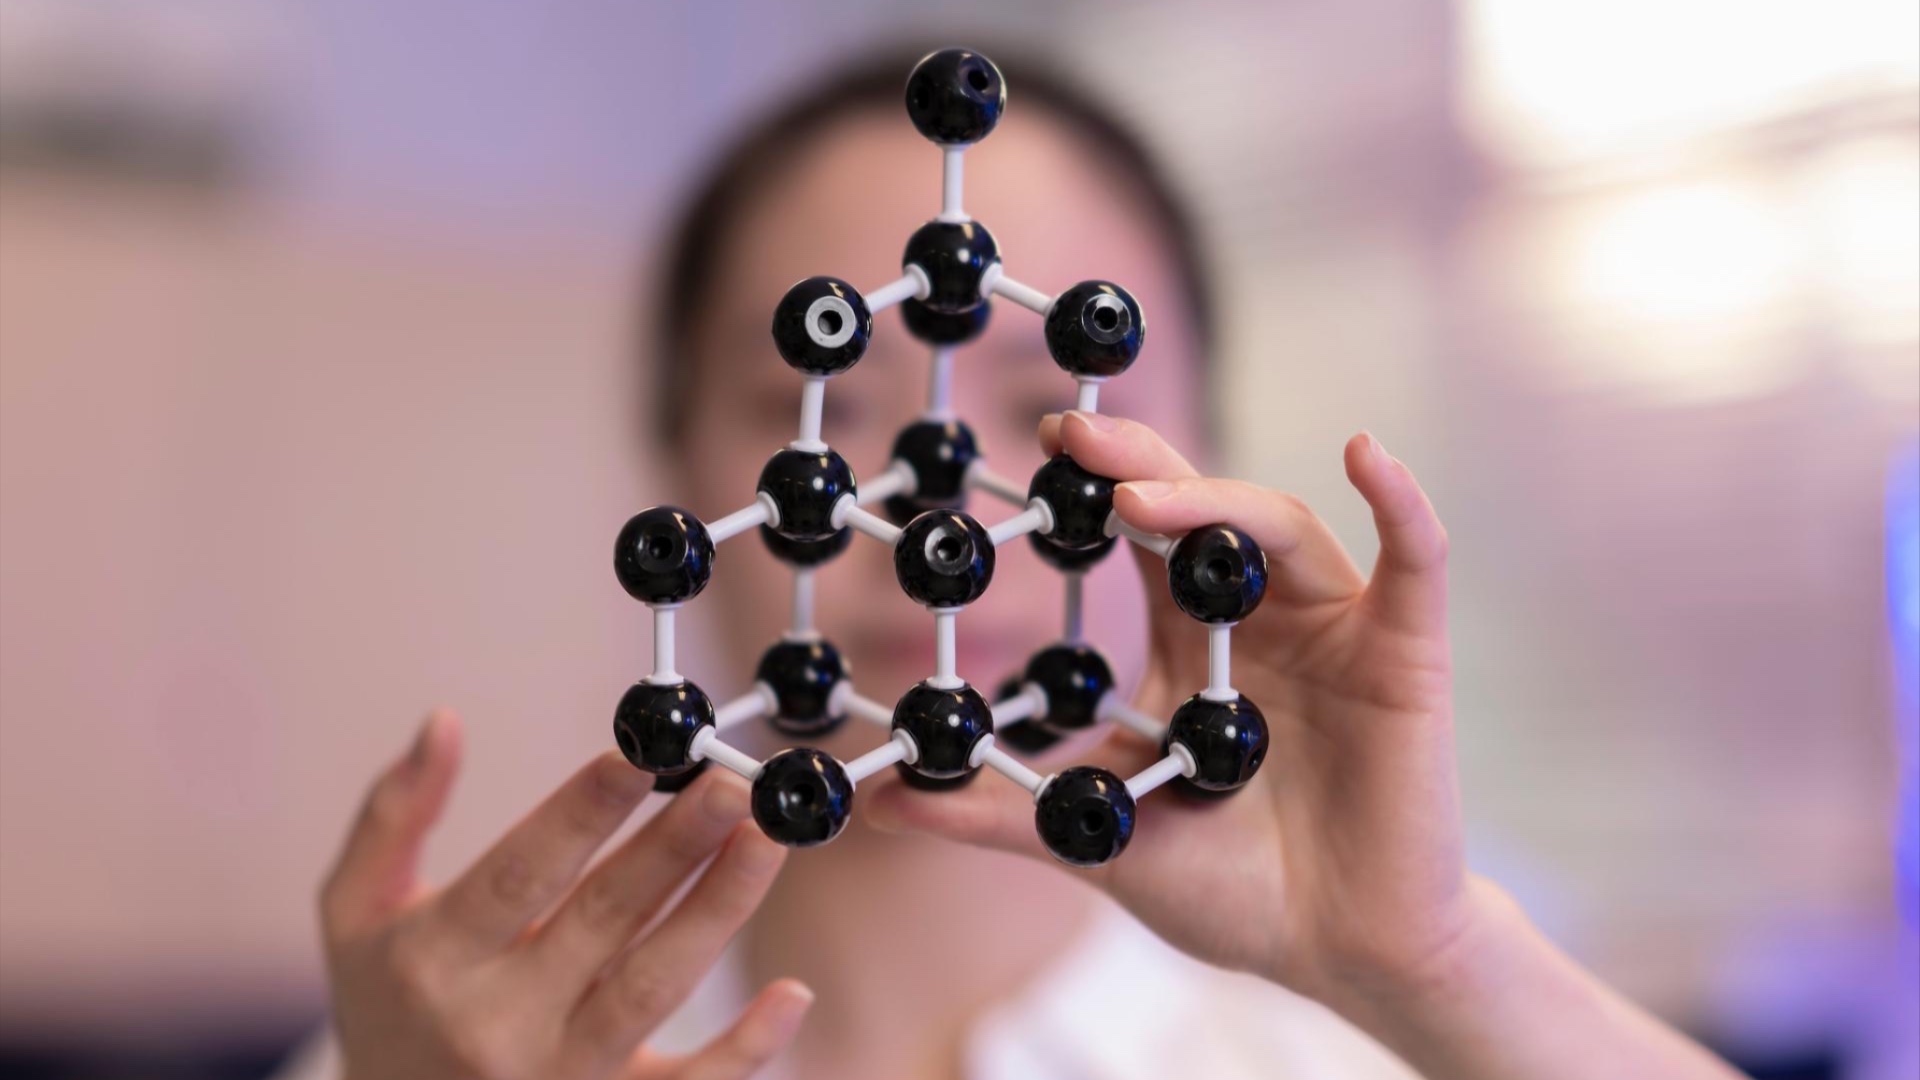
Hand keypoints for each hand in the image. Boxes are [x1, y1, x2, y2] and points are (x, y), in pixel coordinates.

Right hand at [320, 711, 808, 1079]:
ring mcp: (555, 1077)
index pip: (520, 874)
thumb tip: (442, 721)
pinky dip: (745, 1050)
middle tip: (732, 782)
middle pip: (602, 920)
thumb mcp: (355, 914)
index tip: (640, 750)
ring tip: (767, 841)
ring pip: (652, 987)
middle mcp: (495, 1023)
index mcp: (434, 959)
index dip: (582, 810)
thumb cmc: (386, 1003)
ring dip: (719, 912)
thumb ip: (395, 816)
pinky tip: (792, 993)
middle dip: (674, 845)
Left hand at [869, 411, 1467, 1000]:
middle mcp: (1260, 619)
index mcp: (1192, 645)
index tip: (1038, 445)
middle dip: (1141, 468)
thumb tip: (881, 799)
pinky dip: (1403, 506)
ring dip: (1218, 502)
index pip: (1142, 540)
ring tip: (1139, 501)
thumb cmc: (1231, 893)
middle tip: (1073, 437)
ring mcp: (1335, 631)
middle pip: (1205, 513)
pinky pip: (1415, 565)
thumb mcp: (1098, 842)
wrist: (1339, 954)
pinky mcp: (1405, 657)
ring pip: (1284, 530)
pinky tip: (1368, 455)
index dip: (1097, 486)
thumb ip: (998, 815)